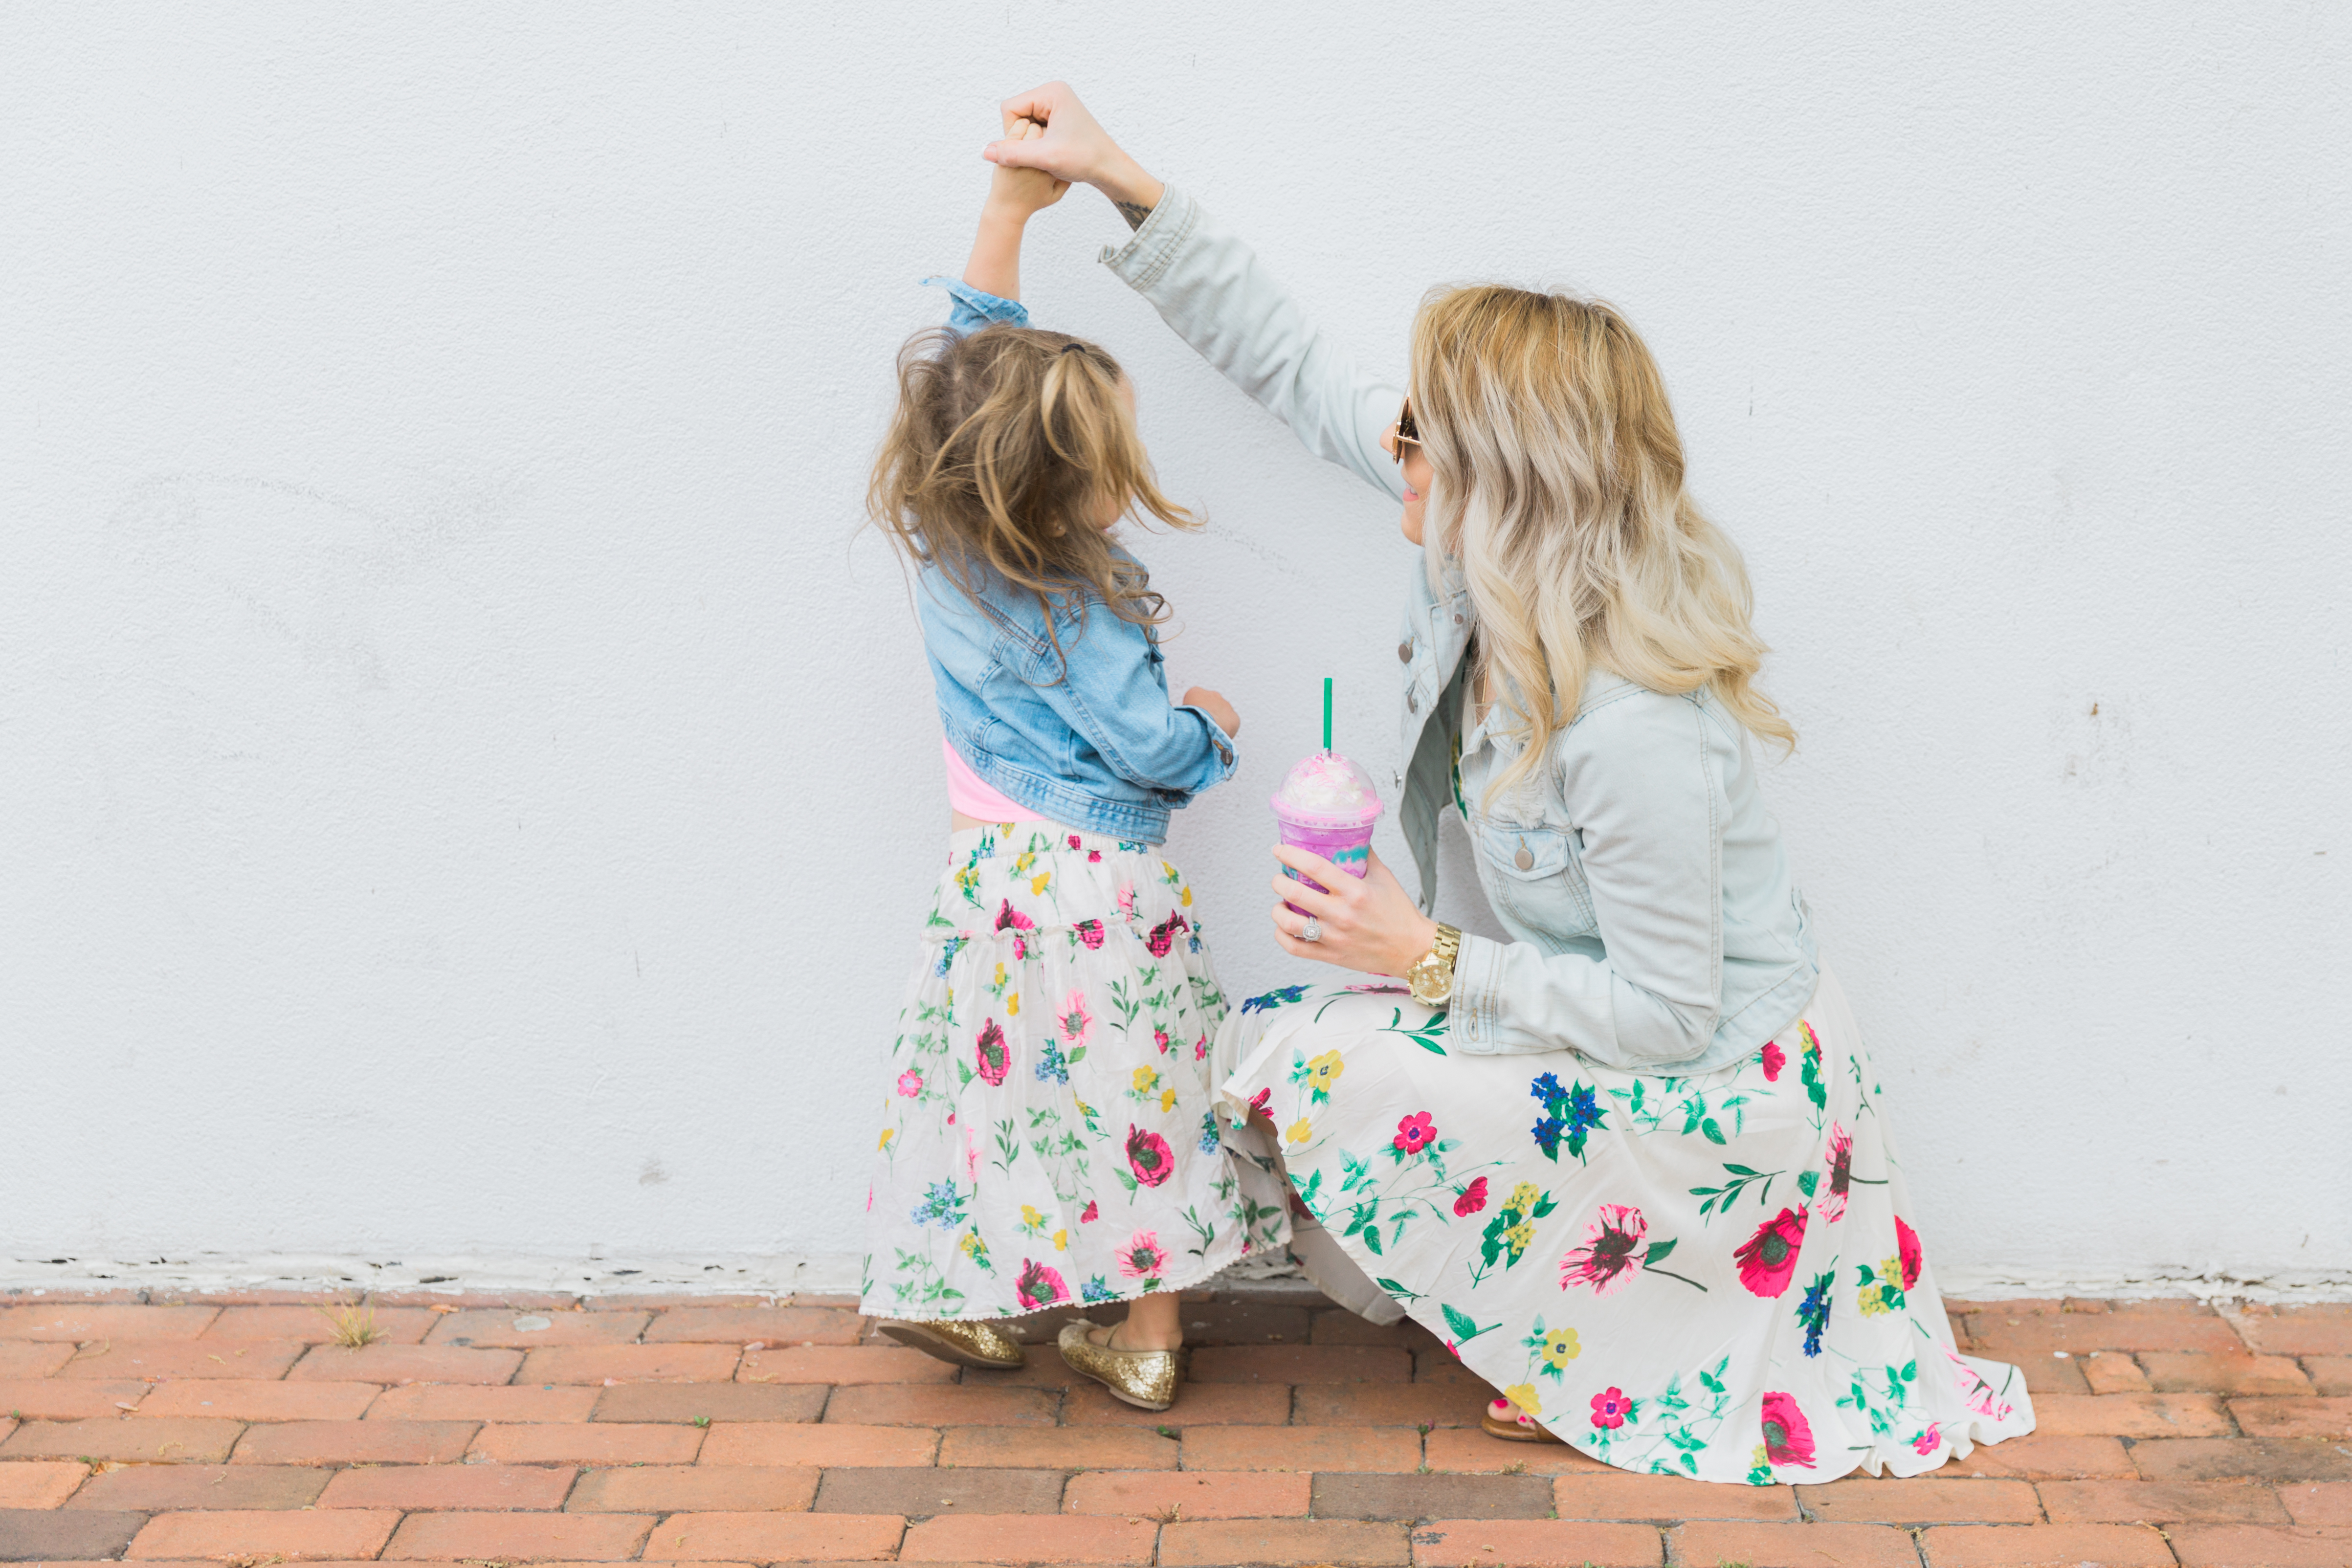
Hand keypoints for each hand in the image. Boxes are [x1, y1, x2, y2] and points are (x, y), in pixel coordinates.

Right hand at [985, 81, 1163, 223]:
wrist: (1110, 168)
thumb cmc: (1085, 159)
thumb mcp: (1045, 158)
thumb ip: (1013, 154)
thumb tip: (985, 152)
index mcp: (1052, 92)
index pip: (1010, 108)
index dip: (1012, 133)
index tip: (1029, 151)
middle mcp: (1053, 92)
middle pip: (1016, 114)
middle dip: (1022, 138)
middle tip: (1041, 155)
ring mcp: (1056, 103)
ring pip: (1023, 122)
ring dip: (1029, 142)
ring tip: (1048, 154)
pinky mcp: (1058, 115)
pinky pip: (1033, 127)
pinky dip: (1036, 143)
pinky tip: (1051, 154)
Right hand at [1181, 686, 1239, 737]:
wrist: (1205, 727)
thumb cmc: (1187, 721)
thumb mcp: (1176, 714)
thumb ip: (1178, 713)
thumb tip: (1174, 717)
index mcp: (1195, 692)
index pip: (1192, 701)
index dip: (1190, 713)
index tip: (1190, 721)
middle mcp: (1212, 694)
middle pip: (1208, 706)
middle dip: (1205, 715)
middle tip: (1200, 728)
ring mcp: (1225, 704)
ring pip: (1220, 714)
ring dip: (1216, 721)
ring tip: (1209, 735)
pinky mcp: (1234, 717)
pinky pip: (1230, 723)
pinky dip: (1225, 729)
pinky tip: (1218, 737)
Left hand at [1268, 847, 1438, 977]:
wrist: (1412, 949)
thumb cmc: (1399, 912)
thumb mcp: (1385, 877)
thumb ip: (1365, 855)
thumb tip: (1348, 835)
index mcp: (1356, 891)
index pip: (1315, 867)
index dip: (1291, 855)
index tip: (1279, 850)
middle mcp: (1343, 914)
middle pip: (1296, 894)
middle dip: (1279, 881)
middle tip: (1279, 877)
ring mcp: (1335, 937)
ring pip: (1289, 924)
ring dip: (1277, 910)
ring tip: (1280, 903)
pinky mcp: (1331, 956)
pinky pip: (1295, 948)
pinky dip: (1282, 936)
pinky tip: (1284, 927)